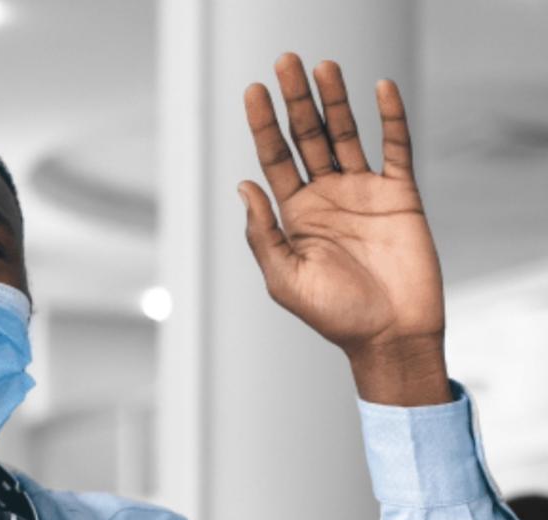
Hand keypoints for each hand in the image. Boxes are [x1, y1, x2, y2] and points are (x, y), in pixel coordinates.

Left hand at [241, 53, 451, 405]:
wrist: (389, 335)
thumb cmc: (333, 315)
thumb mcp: (285, 279)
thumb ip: (264, 234)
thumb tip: (243, 186)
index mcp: (294, 215)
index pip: (274, 159)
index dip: (263, 125)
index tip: (253, 91)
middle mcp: (326, 197)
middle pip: (307, 137)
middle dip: (295, 101)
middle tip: (284, 61)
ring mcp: (363, 192)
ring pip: (346, 134)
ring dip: (334, 100)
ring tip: (322, 66)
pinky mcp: (400, 195)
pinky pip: (395, 147)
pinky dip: (390, 118)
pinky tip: (379, 89)